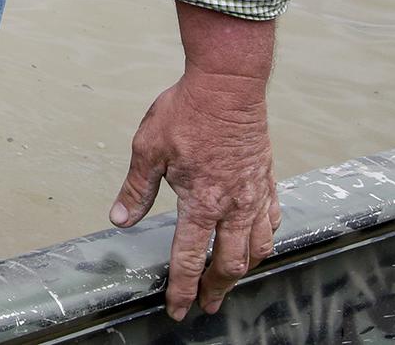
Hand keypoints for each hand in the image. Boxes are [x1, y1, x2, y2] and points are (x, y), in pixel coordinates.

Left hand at [110, 71, 280, 320]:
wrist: (227, 86)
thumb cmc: (186, 112)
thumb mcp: (148, 148)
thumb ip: (136, 189)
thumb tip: (120, 219)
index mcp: (200, 202)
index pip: (188, 258)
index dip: (181, 288)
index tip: (177, 309)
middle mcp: (233, 206)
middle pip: (229, 264)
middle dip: (216, 289)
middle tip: (206, 304)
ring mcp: (256, 195)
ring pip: (258, 249)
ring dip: (243, 270)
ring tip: (229, 280)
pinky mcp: (268, 181)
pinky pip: (274, 222)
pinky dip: (266, 240)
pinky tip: (258, 243)